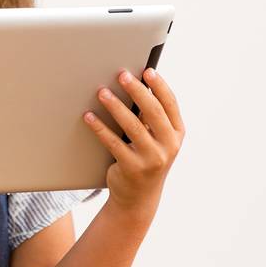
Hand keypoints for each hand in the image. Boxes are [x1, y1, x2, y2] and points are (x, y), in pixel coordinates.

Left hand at [83, 67, 184, 213]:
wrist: (139, 196)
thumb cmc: (145, 158)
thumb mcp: (156, 139)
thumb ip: (151, 118)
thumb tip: (135, 86)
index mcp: (177, 134)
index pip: (170, 104)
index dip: (159, 86)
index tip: (147, 70)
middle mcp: (169, 145)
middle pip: (153, 112)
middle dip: (136, 90)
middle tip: (121, 75)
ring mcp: (152, 158)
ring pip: (132, 126)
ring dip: (115, 106)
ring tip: (101, 92)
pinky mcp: (133, 167)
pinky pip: (113, 143)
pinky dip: (99, 127)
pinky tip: (88, 116)